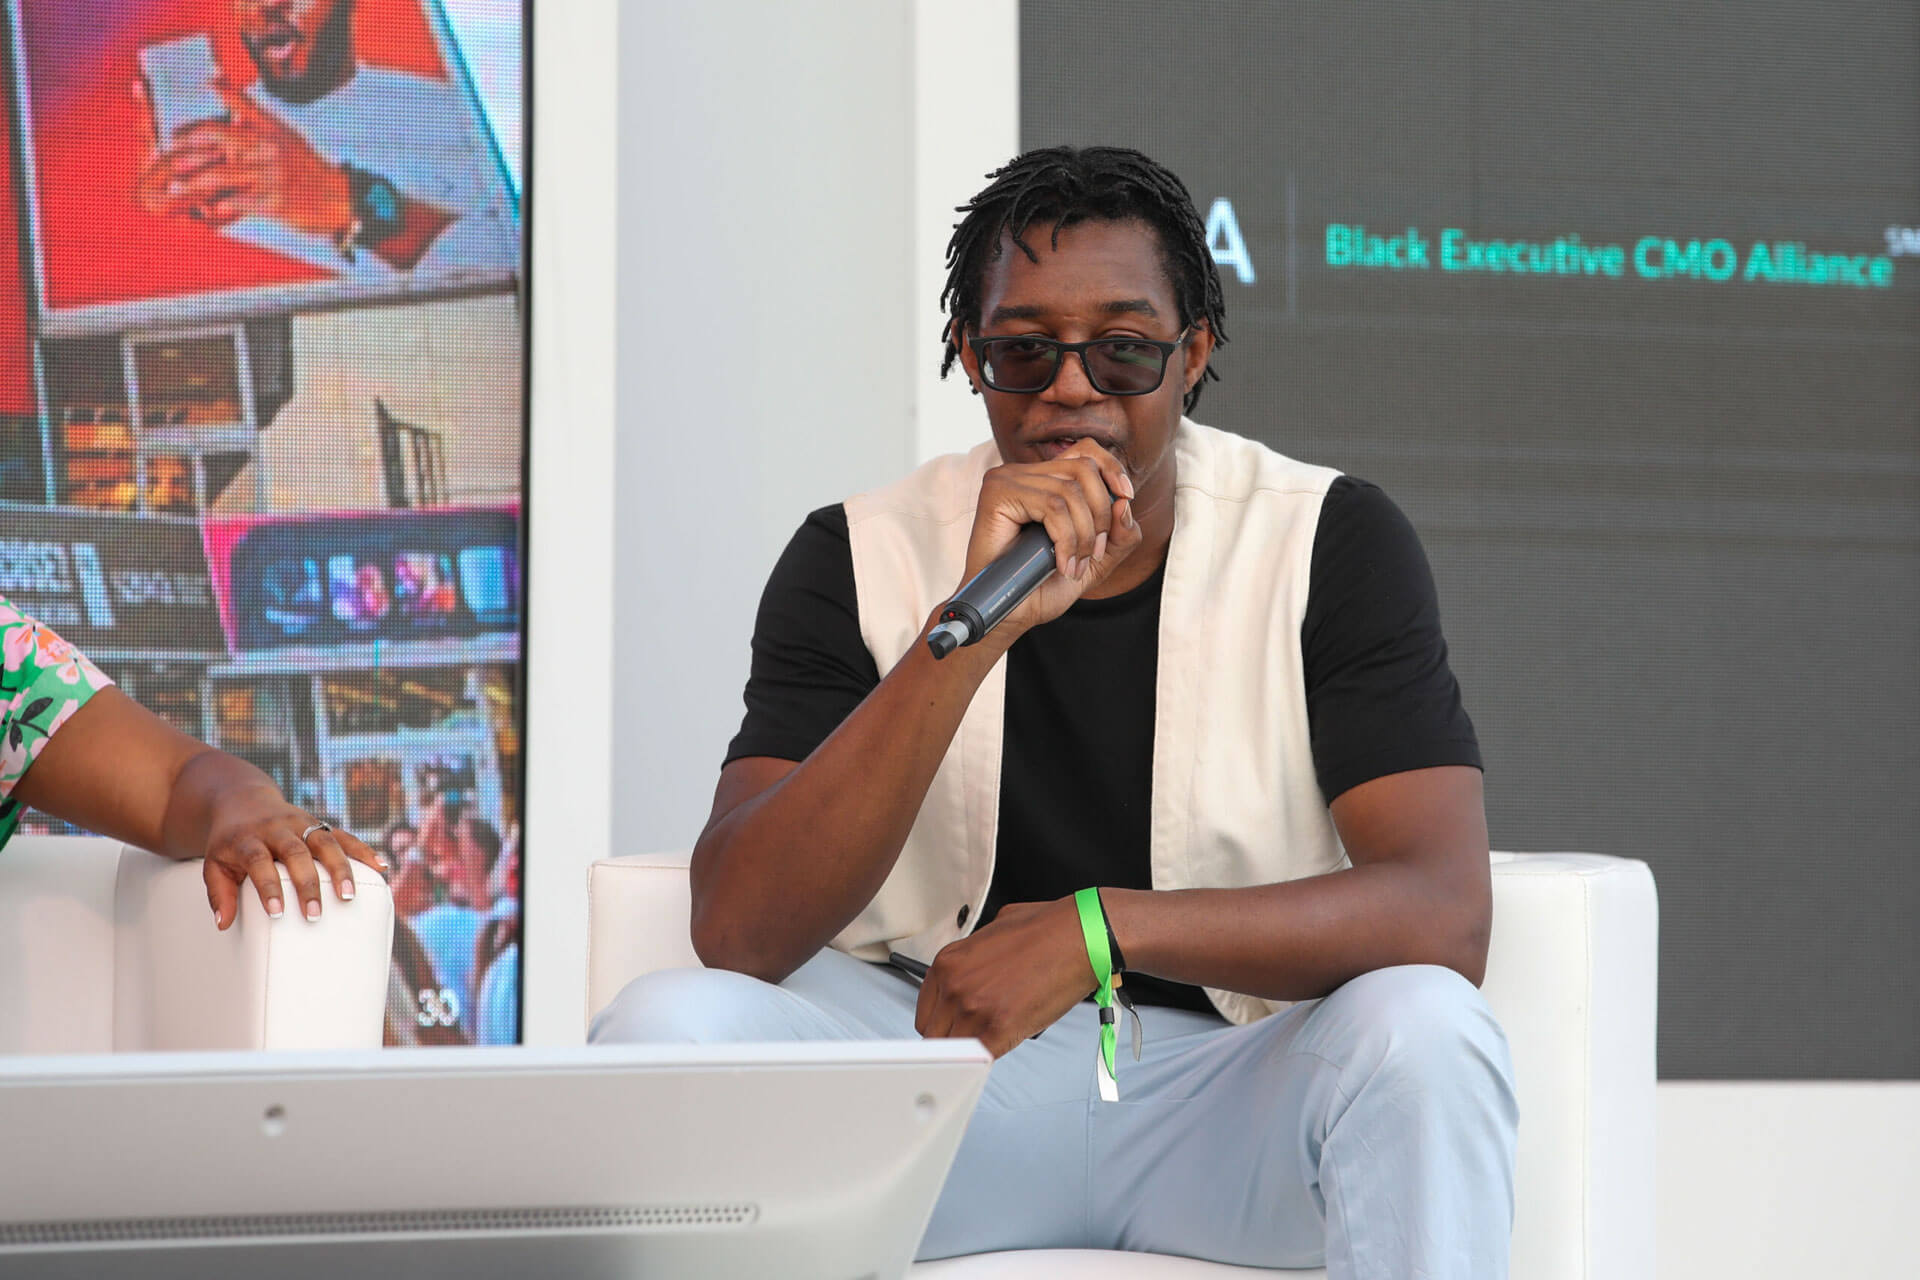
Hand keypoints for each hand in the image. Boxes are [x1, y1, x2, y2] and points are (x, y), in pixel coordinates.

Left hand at [133, 77, 352, 236]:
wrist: (340, 199)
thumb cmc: (309, 170)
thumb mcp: (287, 137)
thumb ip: (255, 119)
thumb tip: (222, 97)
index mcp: (274, 129)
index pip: (239, 106)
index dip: (213, 104)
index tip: (182, 124)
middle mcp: (271, 148)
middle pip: (222, 139)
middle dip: (191, 145)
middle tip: (169, 153)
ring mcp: (272, 175)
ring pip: (222, 174)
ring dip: (194, 181)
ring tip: (176, 186)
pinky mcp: (274, 201)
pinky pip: (238, 202)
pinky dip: (219, 207)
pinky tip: (205, 211)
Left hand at [197, 775, 385, 930]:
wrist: (242, 800)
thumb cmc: (229, 842)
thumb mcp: (214, 864)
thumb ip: (219, 894)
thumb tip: (223, 924)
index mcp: (249, 839)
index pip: (259, 862)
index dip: (268, 887)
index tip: (276, 913)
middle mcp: (277, 828)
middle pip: (296, 852)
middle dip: (307, 883)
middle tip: (314, 914)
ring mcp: (301, 823)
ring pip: (324, 842)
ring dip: (339, 868)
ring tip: (348, 895)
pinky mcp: (319, 822)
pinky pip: (344, 834)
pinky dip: (363, 849)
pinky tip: (381, 866)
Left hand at [915, 898, 1096, 1056]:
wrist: (1079, 936)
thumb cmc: (1046, 929)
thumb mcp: (993, 932)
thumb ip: (973, 958)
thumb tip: (974, 972)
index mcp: (949, 962)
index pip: (926, 1011)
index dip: (943, 1022)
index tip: (954, 1027)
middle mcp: (955, 985)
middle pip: (934, 1034)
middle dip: (954, 1037)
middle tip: (975, 1034)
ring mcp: (974, 1008)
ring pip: (955, 1051)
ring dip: (972, 1049)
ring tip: (994, 1038)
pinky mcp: (1000, 1028)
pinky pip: (981, 1058)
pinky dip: (989, 1059)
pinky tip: (1002, 1047)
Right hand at [958, 439, 1143, 641]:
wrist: (1009, 613)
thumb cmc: (1042, 586)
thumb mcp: (1096, 561)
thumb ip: (1120, 535)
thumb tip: (1124, 502)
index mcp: (1043, 479)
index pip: (1086, 451)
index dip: (1112, 468)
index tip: (1127, 497)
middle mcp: (1023, 473)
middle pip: (1084, 469)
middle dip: (1101, 515)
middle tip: (1094, 554)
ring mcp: (1007, 479)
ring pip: (1069, 491)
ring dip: (1084, 534)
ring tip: (1075, 566)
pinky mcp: (997, 493)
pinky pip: (1051, 505)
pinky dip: (1066, 539)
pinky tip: (1061, 563)